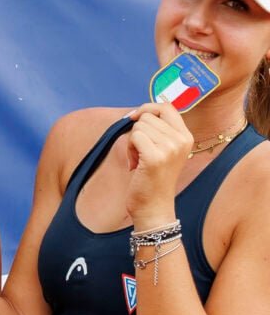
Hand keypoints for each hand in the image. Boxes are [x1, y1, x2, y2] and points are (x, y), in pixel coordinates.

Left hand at [126, 103, 191, 225]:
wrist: (154, 208)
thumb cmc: (152, 179)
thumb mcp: (163, 150)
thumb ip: (158, 131)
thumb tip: (139, 111)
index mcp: (186, 137)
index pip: (167, 107)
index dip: (148, 108)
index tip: (134, 117)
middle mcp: (182, 140)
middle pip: (148, 116)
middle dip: (138, 132)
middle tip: (141, 153)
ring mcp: (170, 148)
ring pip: (139, 126)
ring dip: (132, 142)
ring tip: (139, 161)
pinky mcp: (155, 157)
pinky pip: (134, 137)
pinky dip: (129, 149)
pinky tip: (135, 165)